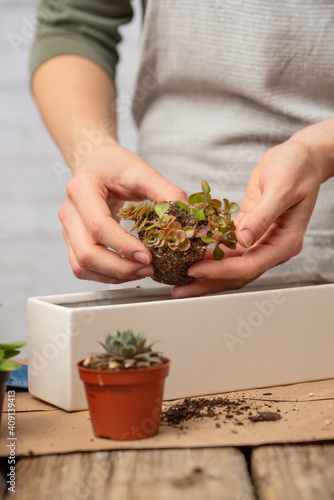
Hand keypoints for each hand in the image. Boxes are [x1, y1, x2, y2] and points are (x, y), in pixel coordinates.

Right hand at [59, 143, 186, 282]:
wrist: (95, 162)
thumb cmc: (115, 166)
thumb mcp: (142, 172)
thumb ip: (166, 192)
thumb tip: (187, 217)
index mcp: (82, 189)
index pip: (98, 226)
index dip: (123, 246)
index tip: (148, 256)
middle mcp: (69, 211)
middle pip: (87, 253)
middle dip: (120, 268)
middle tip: (149, 268)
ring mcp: (68, 229)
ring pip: (82, 266)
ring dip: (114, 275)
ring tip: (142, 271)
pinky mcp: (73, 241)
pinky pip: (83, 268)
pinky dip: (106, 275)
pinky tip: (129, 270)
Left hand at [172, 137, 323, 297]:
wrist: (303, 155)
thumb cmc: (298, 167)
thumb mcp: (282, 188)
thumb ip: (262, 215)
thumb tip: (243, 239)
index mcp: (285, 242)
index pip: (249, 266)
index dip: (220, 270)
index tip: (194, 270)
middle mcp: (271, 246)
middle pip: (236, 273)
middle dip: (207, 281)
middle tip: (179, 289)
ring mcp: (259, 239)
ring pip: (229, 262)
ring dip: (205, 269)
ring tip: (177, 273)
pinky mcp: (248, 227)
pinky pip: (226, 244)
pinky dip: (209, 248)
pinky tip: (189, 249)